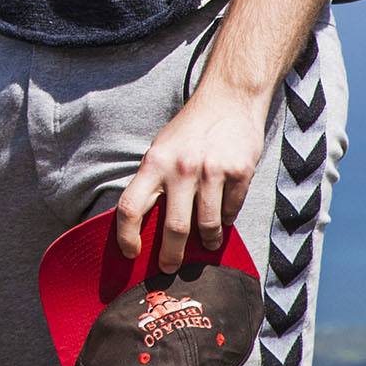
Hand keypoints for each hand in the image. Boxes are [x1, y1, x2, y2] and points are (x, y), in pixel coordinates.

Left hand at [114, 80, 270, 273]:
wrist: (229, 98)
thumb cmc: (191, 128)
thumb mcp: (162, 148)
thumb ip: (155, 181)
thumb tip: (147, 225)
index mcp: (154, 162)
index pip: (130, 207)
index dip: (126, 236)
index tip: (130, 253)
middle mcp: (181, 168)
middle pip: (173, 227)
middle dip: (170, 255)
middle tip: (170, 267)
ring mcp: (212, 171)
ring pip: (207, 225)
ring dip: (206, 242)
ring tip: (206, 245)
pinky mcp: (239, 172)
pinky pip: (231, 211)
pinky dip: (227, 221)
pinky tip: (224, 220)